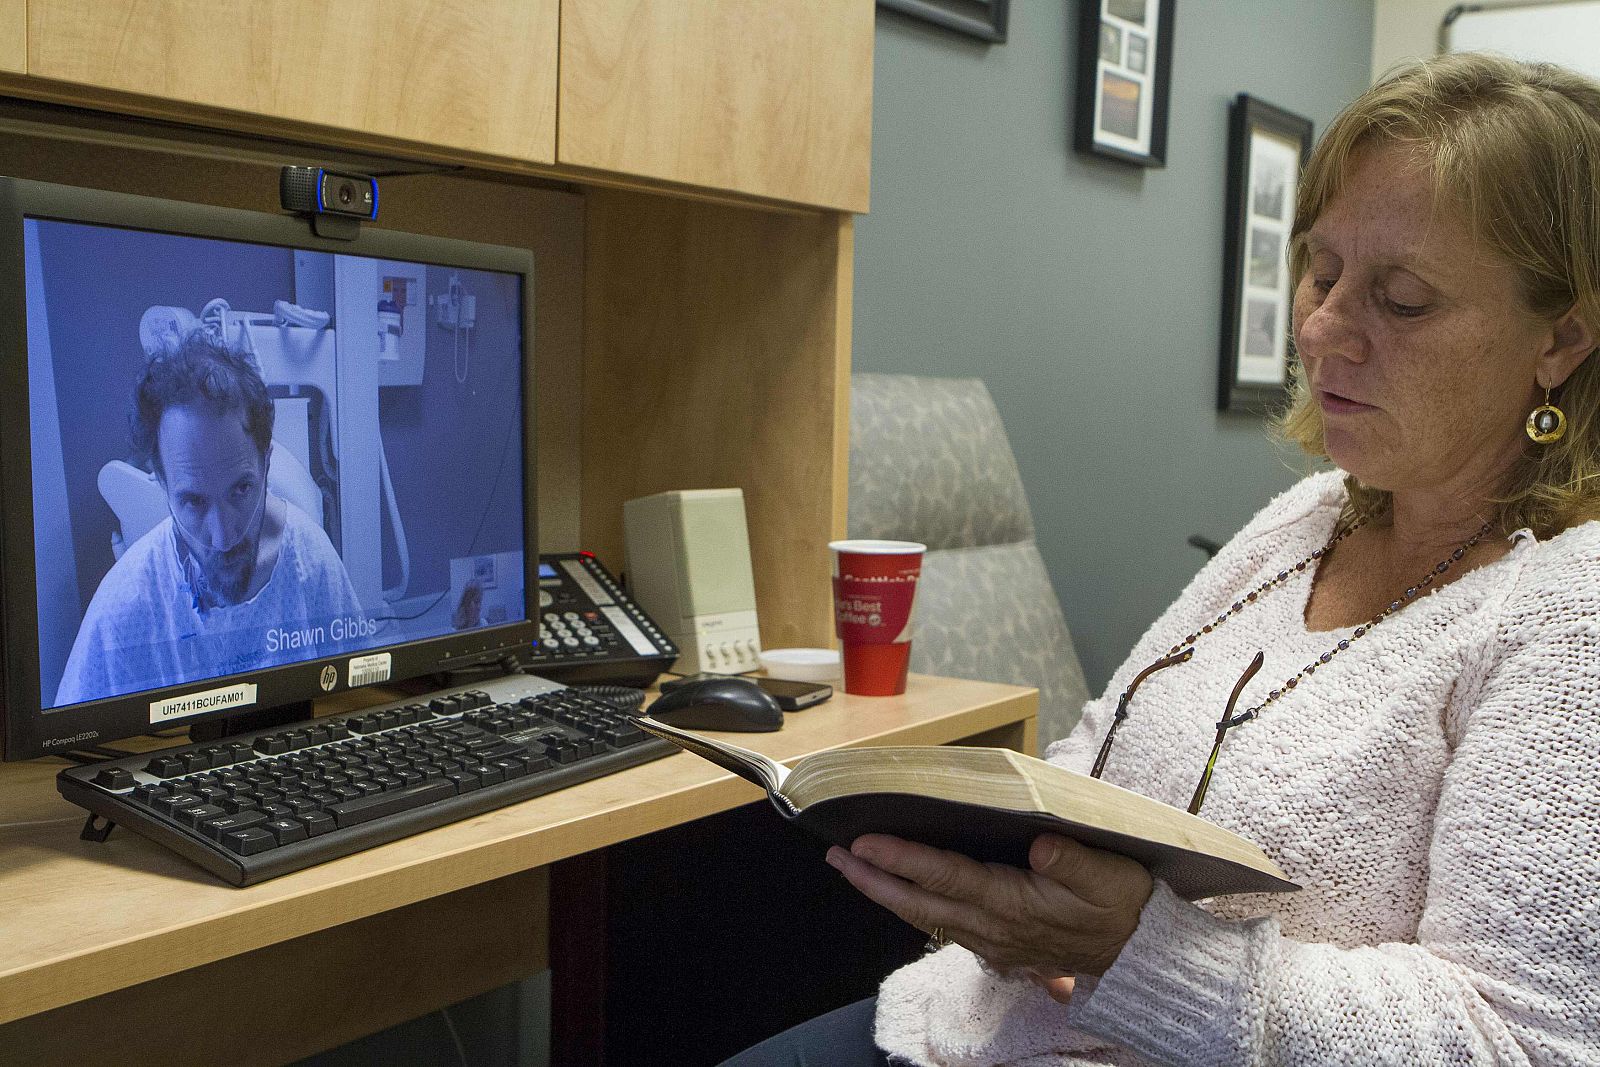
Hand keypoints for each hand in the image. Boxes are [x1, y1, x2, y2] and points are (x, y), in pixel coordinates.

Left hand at [826, 833, 1152, 982]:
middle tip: (835, 855)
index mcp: (1013, 903)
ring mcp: (991, 940)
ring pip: (925, 916)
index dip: (902, 860)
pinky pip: (942, 924)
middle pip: (919, 903)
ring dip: (885, 892)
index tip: (865, 843)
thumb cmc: (1121, 905)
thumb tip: (1041, 844)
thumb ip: (1073, 860)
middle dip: (873, 880)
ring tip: (853, 866)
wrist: (1137, 953)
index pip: (945, 877)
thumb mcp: (1108, 877)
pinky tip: (897, 890)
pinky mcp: (995, 943)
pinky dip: (912, 904)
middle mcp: (992, 927)